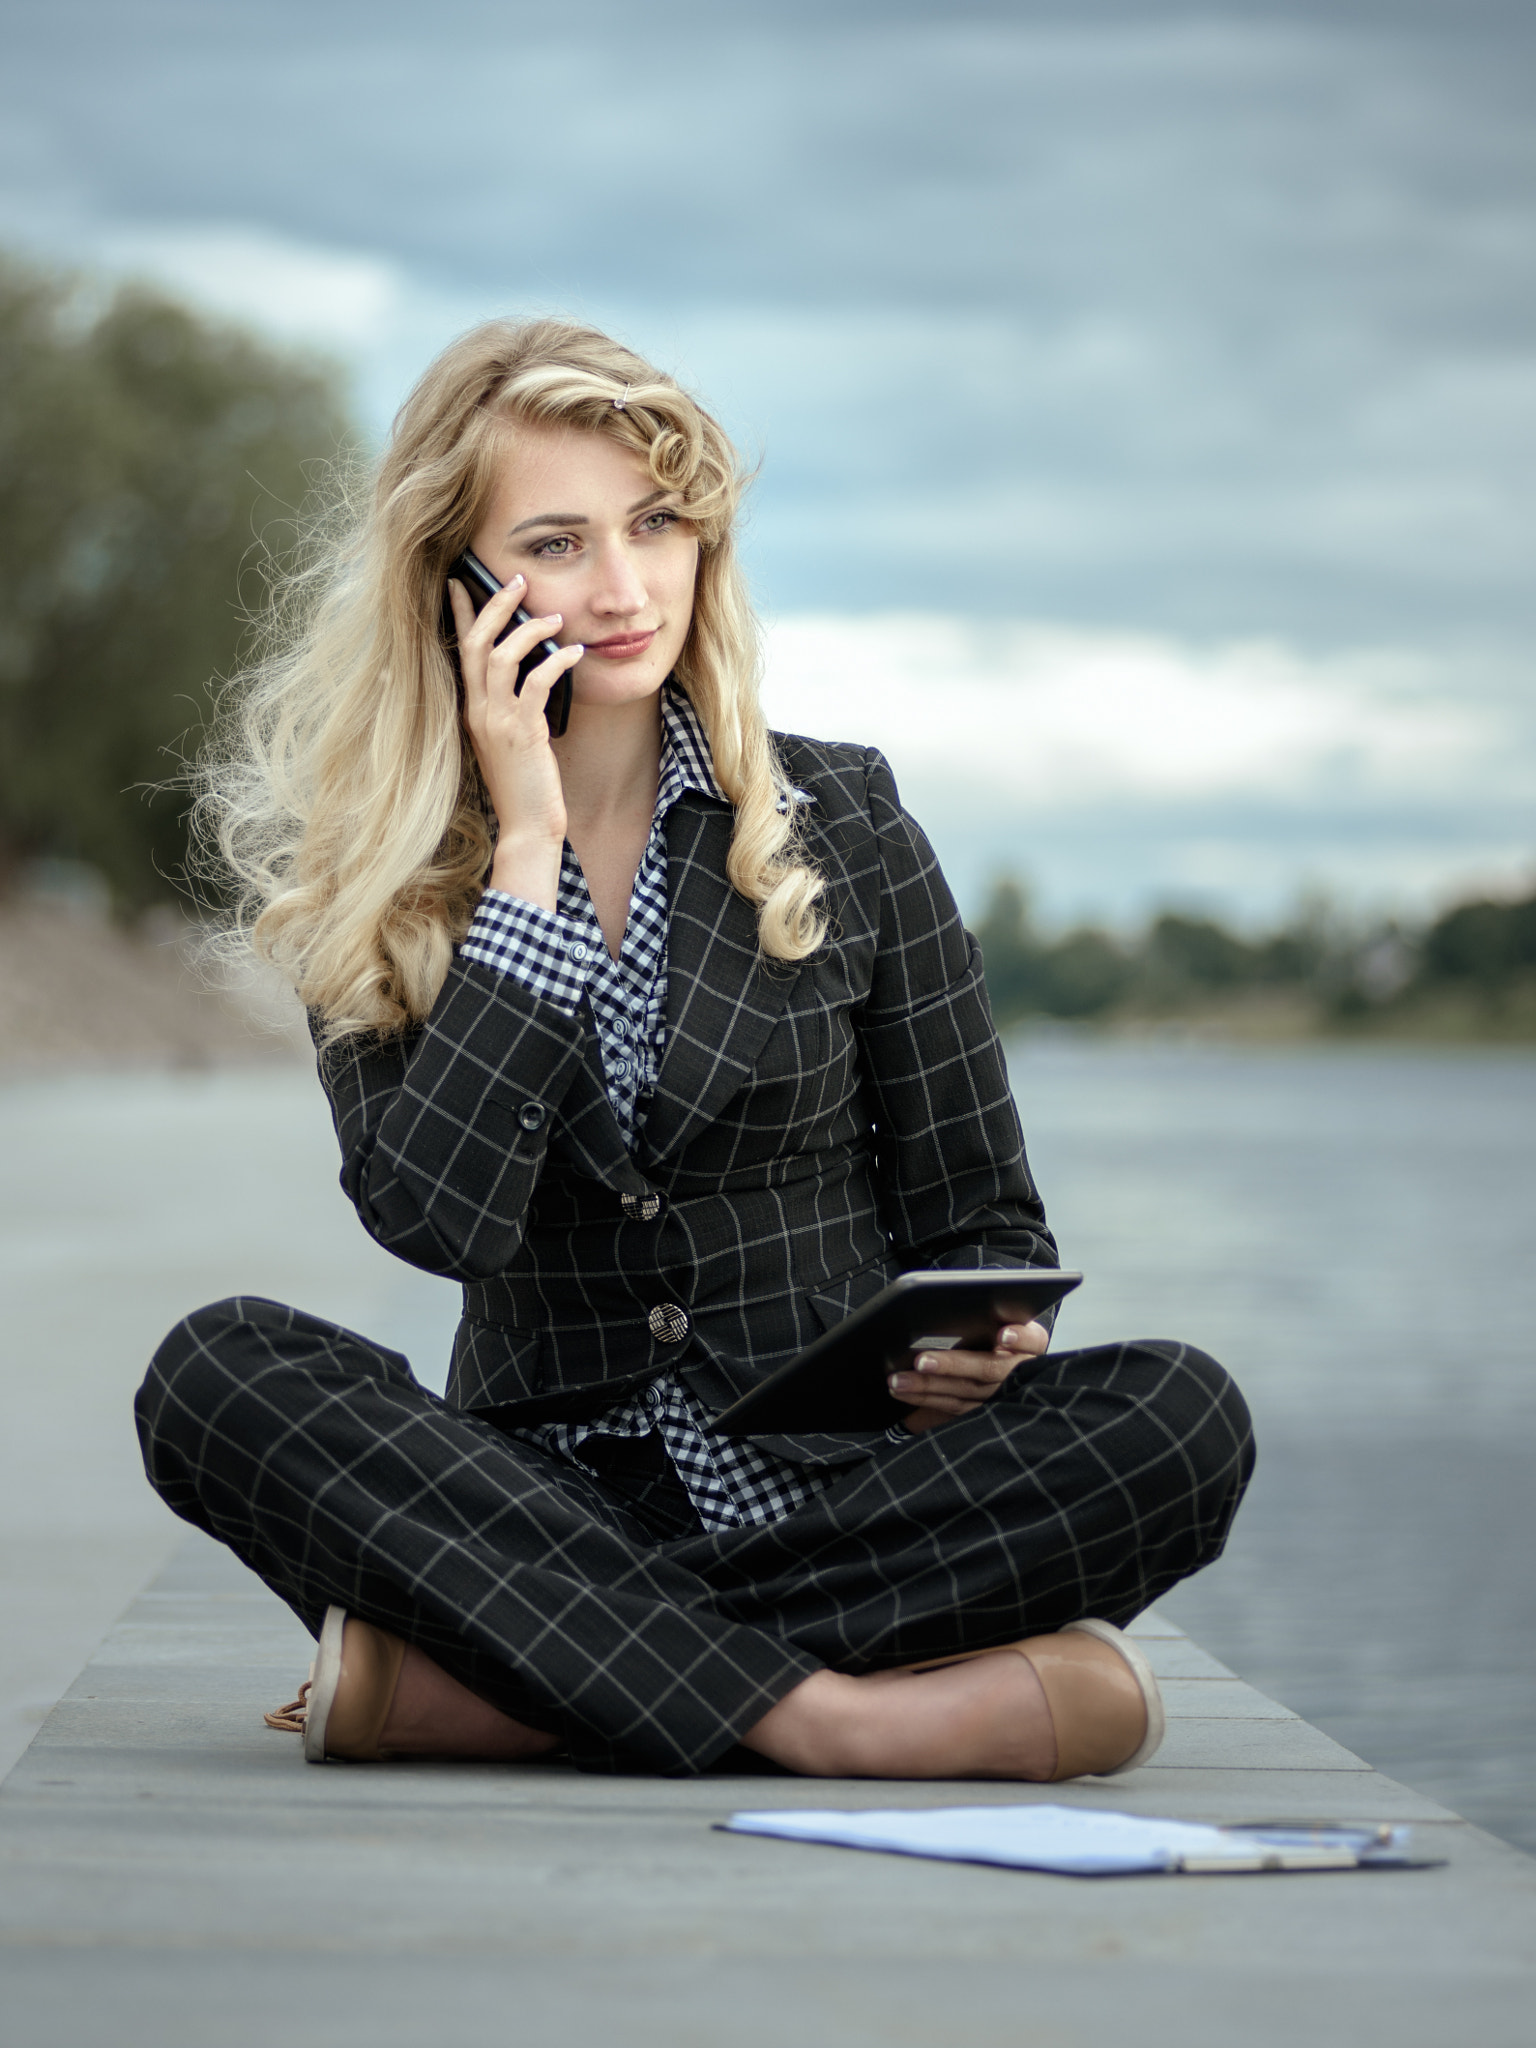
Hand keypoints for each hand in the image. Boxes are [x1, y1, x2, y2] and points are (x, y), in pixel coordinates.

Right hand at [448, 575, 584, 909]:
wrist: (527, 827)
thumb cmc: (525, 785)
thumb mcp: (512, 739)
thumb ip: (513, 706)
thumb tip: (534, 670)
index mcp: (471, 710)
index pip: (460, 651)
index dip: (460, 614)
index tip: (461, 582)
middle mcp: (477, 711)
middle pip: (476, 643)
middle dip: (495, 606)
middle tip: (517, 580)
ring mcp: (496, 721)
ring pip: (501, 656)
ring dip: (529, 629)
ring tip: (555, 617)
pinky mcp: (521, 733)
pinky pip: (534, 683)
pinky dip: (555, 662)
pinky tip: (575, 653)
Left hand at [889, 1320, 1049, 1433]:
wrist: (1015, 1365)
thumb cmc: (1005, 1331)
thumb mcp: (1009, 1320)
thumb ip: (998, 1317)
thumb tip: (973, 1307)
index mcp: (1032, 1344)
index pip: (1031, 1339)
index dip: (1018, 1337)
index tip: (1003, 1334)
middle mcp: (1021, 1371)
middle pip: (988, 1369)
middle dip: (953, 1365)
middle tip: (921, 1361)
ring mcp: (1003, 1396)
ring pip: (965, 1394)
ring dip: (929, 1387)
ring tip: (898, 1380)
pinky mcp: (983, 1411)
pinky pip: (954, 1409)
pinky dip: (928, 1401)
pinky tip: (905, 1393)